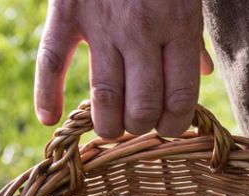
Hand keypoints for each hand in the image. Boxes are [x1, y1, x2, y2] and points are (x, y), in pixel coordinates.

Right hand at [34, 0, 213, 138]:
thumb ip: (191, 39)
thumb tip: (203, 74)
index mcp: (178, 27)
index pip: (180, 98)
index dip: (176, 125)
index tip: (169, 128)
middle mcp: (141, 31)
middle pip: (142, 105)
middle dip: (141, 128)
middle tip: (138, 127)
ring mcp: (101, 24)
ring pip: (104, 96)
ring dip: (108, 124)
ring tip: (111, 129)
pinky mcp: (66, 13)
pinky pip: (52, 62)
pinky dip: (46, 94)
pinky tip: (49, 119)